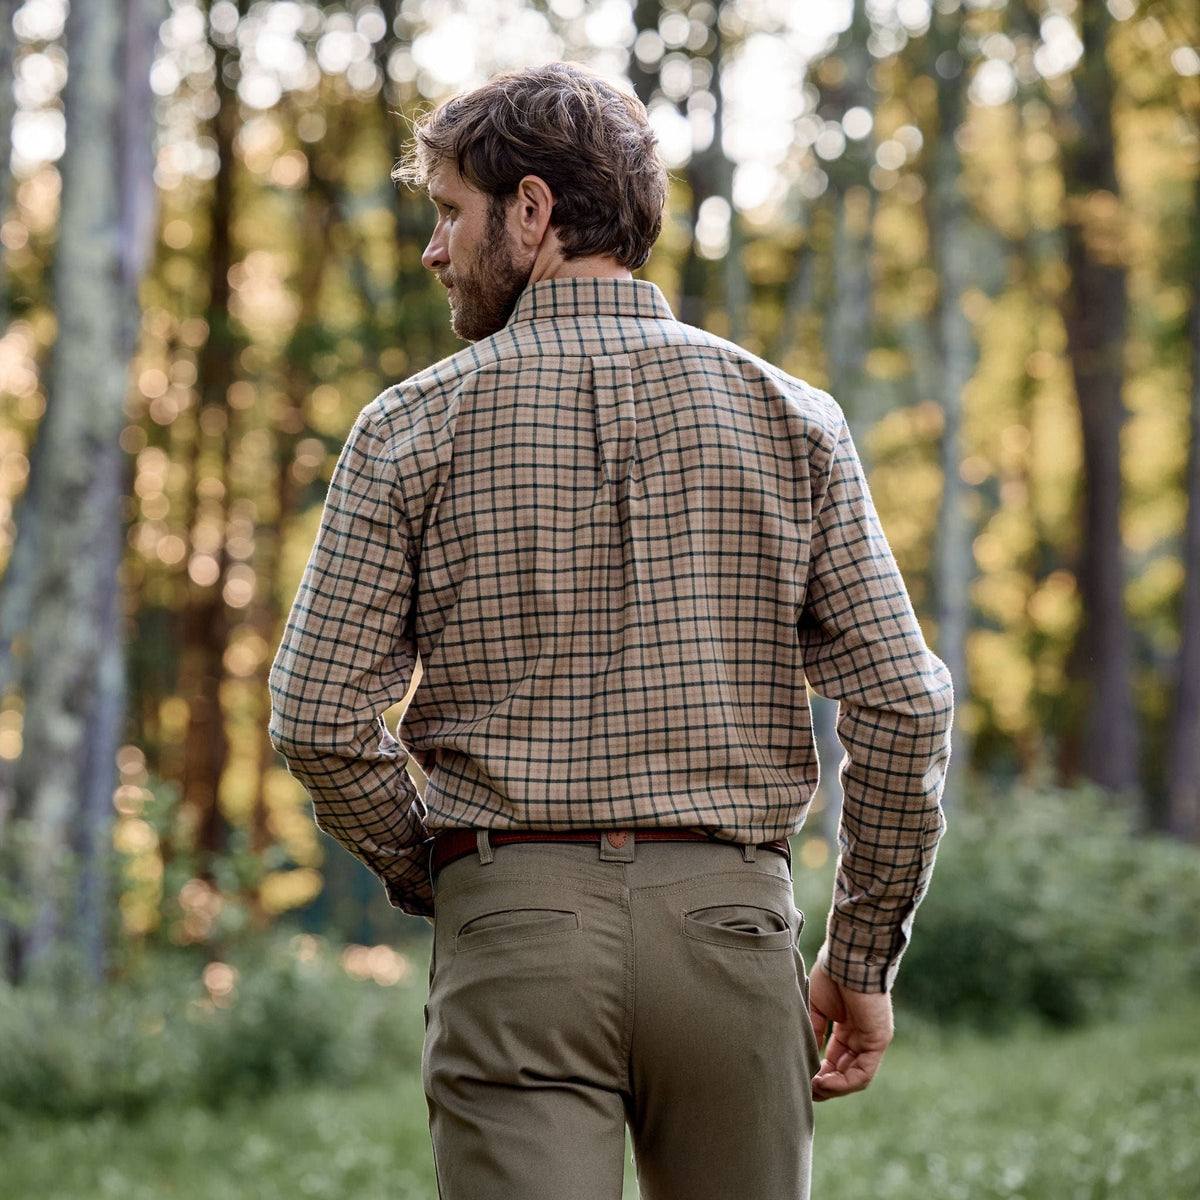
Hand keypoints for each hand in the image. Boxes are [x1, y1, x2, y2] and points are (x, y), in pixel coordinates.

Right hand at [807, 961, 894, 1101]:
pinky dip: (843, 1083)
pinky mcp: (878, 1040)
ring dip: (833, 1088)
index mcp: (848, 1027)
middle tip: (807, 1090)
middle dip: (826, 1085)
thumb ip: (815, 1031)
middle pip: (846, 1072)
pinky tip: (824, 1082)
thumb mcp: (816, 1007)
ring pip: (855, 1077)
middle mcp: (862, 1036)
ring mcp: (872, 1040)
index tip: (803, 1079)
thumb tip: (806, 1056)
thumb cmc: (831, 974)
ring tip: (814, 1088)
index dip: (819, 1072)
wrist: (848, 957)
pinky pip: (863, 1073)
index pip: (836, 1059)